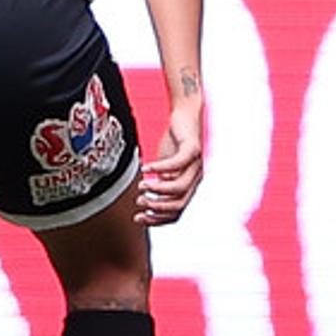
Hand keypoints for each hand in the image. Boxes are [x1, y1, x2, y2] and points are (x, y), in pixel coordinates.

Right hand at [136, 104, 202, 224]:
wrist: (185, 115)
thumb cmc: (174, 142)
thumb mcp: (165, 167)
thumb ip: (160, 181)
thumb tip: (147, 195)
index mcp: (189, 186)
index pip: (176, 212)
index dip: (158, 219)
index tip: (139, 218)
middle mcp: (195, 179)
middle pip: (180, 205)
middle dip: (157, 208)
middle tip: (139, 202)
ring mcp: (196, 165)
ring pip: (180, 188)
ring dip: (158, 190)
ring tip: (142, 185)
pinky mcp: (193, 149)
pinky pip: (177, 164)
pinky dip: (159, 167)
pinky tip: (145, 167)